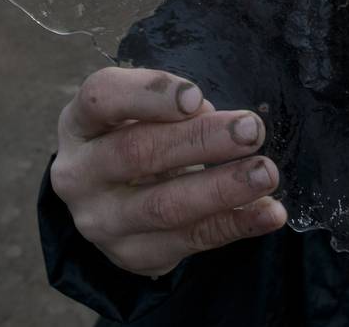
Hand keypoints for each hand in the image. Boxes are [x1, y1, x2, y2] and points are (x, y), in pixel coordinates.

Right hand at [49, 67, 287, 276]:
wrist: (110, 202)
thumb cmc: (133, 138)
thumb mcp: (140, 112)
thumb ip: (173, 110)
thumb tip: (221, 122)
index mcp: (78, 124)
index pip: (102, 99)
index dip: (149, 94)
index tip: (196, 96)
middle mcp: (78, 174)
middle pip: (137, 153)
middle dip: (200, 140)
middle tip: (251, 130)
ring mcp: (100, 221)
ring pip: (164, 206)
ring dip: (222, 188)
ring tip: (265, 173)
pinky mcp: (131, 255)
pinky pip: (190, 240)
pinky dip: (236, 224)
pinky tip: (269, 212)